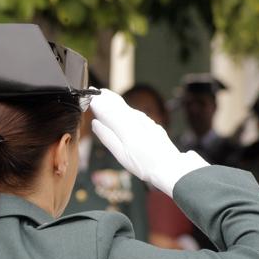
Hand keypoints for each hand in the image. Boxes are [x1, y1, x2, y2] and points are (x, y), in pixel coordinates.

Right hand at [90, 88, 207, 195]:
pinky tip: (122, 110)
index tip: (89, 96)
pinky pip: (134, 112)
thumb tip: (95, 123)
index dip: (97, 102)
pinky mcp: (150, 123)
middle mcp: (136, 120)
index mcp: (125, 127)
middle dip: (105, 97)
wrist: (169, 167)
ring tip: (105, 95)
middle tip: (96, 91)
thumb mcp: (121, 155)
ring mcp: (145, 120)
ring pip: (126, 107)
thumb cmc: (144, 165)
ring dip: (115, 101)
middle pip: (117, 105)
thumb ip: (107, 137)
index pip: (107, 110)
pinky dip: (125, 109)